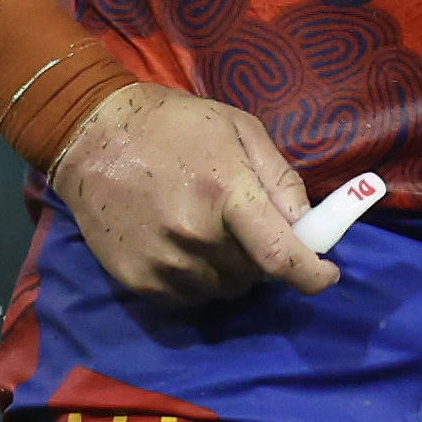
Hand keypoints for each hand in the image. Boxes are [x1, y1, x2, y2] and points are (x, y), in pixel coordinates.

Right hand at [49, 83, 340, 304]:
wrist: (93, 137)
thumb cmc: (175, 124)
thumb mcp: (240, 130)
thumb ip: (280, 178)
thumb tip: (308, 222)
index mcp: (227, 195)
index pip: (281, 257)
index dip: (312, 275)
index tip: (327, 277)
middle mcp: (197, 238)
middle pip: (257, 274)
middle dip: (268, 256)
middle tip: (253, 225)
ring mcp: (164, 264)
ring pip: (226, 289)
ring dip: (234, 269)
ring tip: (214, 229)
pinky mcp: (138, 282)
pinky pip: (191, 297)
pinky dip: (202, 278)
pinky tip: (188, 244)